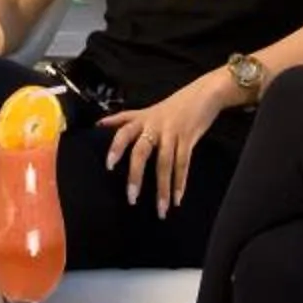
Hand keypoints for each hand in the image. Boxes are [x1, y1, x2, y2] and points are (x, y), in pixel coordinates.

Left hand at [99, 73, 225, 214]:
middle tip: (131, 198)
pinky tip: (177, 198)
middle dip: (136, 175)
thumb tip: (99, 124)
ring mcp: (172, 132)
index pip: (124, 131)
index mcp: (143, 119)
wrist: (203, 93)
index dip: (116, 146)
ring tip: (161, 209)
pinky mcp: (188, 138)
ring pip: (165, 163)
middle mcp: (155, 125)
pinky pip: (183, 163)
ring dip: (163, 188)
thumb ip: (125, 119)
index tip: (109, 166)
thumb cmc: (173, 105)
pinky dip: (180, 182)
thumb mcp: (147, 110)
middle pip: (141, 151)